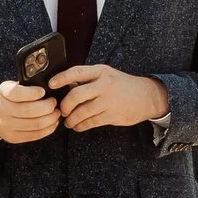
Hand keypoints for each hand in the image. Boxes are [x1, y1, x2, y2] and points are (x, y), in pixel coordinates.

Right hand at [0, 80, 59, 144]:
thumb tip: (49, 87)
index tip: (43, 91)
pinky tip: (53, 122)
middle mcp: (2, 110)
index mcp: (3, 93)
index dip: (33, 93)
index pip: (17, 93)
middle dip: (48, 106)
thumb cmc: (10, 98)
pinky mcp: (14, 137)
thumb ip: (27, 86)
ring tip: (56, 112)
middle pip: (30, 110)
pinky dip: (49, 128)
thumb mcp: (13, 86)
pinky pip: (36, 134)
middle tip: (54, 102)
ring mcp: (7, 125)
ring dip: (51, 118)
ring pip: (36, 124)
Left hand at [47, 64, 168, 131]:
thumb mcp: (106, 75)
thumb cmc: (123, 85)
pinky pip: (91, 122)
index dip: (61, 78)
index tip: (51, 84)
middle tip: (62, 110)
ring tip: (68, 121)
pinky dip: (81, 126)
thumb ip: (88, 80)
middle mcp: (104, 85)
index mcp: (100, 71)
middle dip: (65, 105)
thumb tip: (66, 86)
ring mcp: (108, 100)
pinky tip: (78, 126)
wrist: (147, 96)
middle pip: (76, 95)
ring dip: (71, 119)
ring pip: (82, 111)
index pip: (76, 72)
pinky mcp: (112, 114)